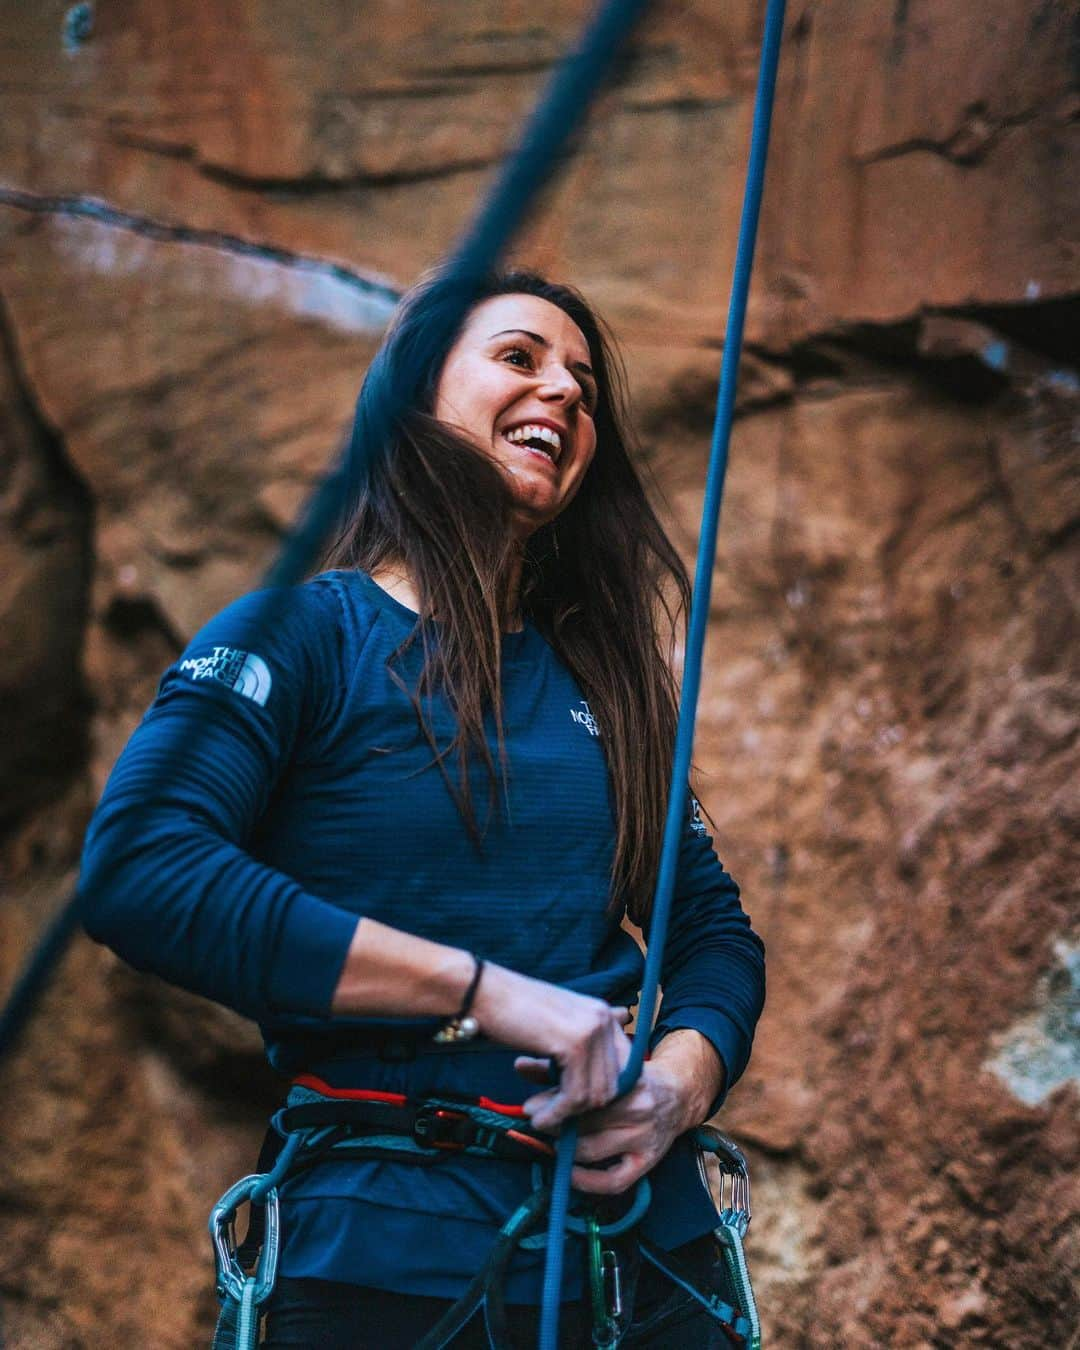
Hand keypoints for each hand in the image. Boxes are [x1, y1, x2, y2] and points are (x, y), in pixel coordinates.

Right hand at [472, 964, 630, 1130]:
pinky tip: (539, 1118)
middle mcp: (603, 1020)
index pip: (622, 1069)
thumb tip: (623, 1022)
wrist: (485, 994)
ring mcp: (592, 1031)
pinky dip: (557, 1114)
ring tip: (541, 1121)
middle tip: (554, 1118)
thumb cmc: (514, 1011)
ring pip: (594, 1095)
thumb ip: (585, 1035)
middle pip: (611, 1085)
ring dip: (567, 1115)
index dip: (600, 1094)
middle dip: (584, 1109)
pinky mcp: (574, 1045)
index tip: (575, 1109)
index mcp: (602, 1014)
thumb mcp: (558, 1022)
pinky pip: (575, 1095)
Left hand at [515, 1056, 689, 1194]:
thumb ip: (561, 1066)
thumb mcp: (603, 1065)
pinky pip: (614, 1181)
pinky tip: (571, 1173)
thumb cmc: (630, 1078)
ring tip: (554, 1143)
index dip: (553, 1102)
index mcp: (628, 1080)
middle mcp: (639, 1110)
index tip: (532, 1107)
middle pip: (585, 1123)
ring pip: (593, 1150)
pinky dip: (588, 1182)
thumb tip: (518, 1066)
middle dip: (556, 1125)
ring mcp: (644, 1138)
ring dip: (568, 1150)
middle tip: (538, 1125)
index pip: (584, 1094)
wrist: (677, 1094)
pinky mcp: (647, 1162)